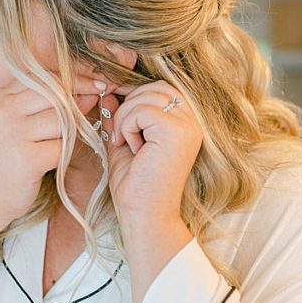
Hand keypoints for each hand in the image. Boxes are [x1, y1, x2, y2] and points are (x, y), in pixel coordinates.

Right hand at [0, 77, 102, 225]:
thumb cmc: (11, 156)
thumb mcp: (21, 122)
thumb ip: (48, 103)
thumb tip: (92, 89)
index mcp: (3, 97)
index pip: (46, 78)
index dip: (76, 81)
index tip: (98, 85)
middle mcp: (5, 110)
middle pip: (58, 95)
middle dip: (82, 100)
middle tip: (97, 105)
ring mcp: (13, 134)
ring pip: (64, 120)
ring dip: (72, 131)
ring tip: (58, 143)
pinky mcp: (27, 158)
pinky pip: (63, 147)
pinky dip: (65, 153)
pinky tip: (52, 160)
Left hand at [100, 80, 201, 235]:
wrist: (145, 214)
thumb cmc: (137, 186)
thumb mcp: (125, 142)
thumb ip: (120, 117)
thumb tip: (108, 94)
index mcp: (187, 123)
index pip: (162, 89)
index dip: (136, 96)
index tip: (118, 117)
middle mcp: (193, 122)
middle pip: (155, 88)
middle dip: (129, 105)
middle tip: (119, 134)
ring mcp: (187, 126)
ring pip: (145, 97)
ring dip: (125, 118)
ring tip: (125, 144)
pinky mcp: (175, 131)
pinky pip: (142, 111)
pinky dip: (127, 127)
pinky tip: (132, 149)